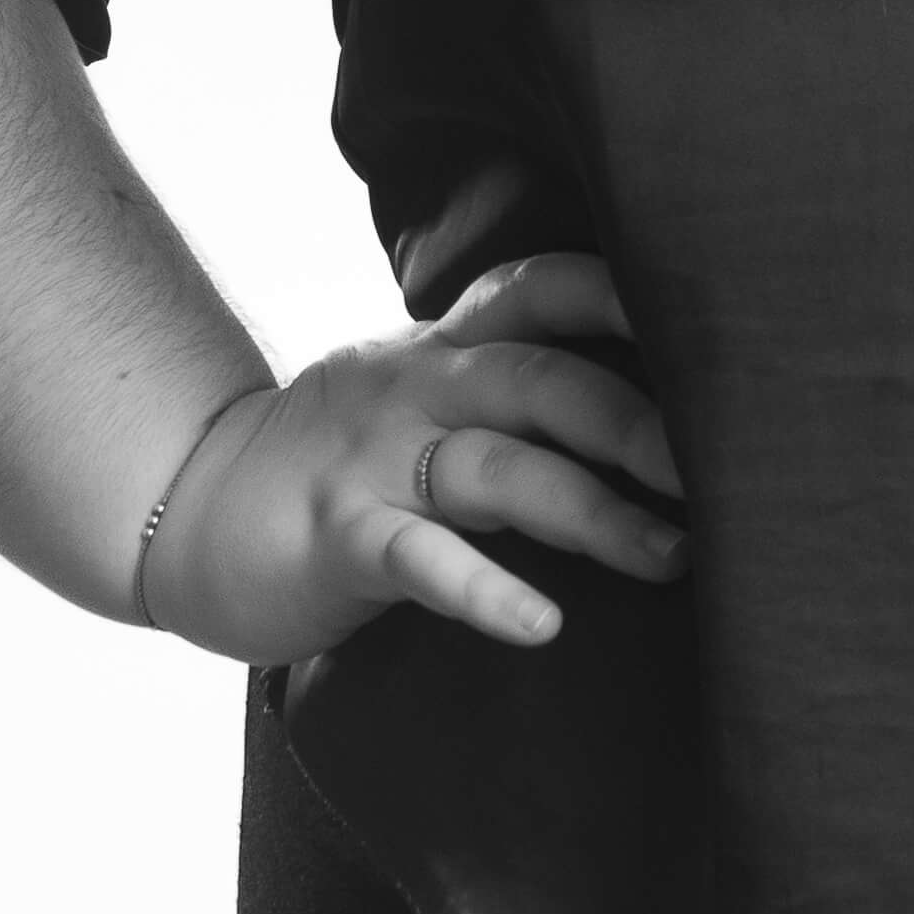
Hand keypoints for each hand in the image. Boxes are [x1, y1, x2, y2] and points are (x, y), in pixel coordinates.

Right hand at [140, 254, 686, 660]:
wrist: (188, 510)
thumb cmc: (338, 464)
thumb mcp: (422, 404)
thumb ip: (512, 398)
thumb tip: (657, 419)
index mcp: (445, 350)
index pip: (541, 290)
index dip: (622, 295)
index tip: (715, 318)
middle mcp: (418, 389)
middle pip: (543, 381)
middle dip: (640, 421)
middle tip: (725, 471)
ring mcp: (375, 461)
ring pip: (498, 470)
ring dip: (594, 513)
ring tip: (671, 557)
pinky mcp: (337, 538)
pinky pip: (420, 560)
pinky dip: (484, 590)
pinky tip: (541, 623)